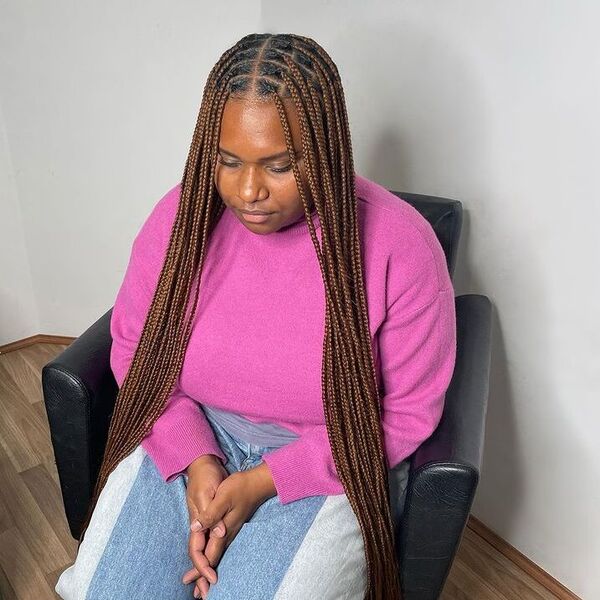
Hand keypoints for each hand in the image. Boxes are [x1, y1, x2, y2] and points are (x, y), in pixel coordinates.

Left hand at [184, 462, 276, 598]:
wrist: (258, 483)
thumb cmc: (240, 487)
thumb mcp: (223, 497)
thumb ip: (211, 513)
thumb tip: (196, 527)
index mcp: (223, 530)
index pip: (209, 555)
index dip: (200, 570)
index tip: (191, 582)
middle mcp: (227, 534)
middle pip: (213, 559)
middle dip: (203, 577)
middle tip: (196, 594)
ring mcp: (231, 530)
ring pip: (217, 554)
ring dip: (208, 569)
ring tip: (201, 583)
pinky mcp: (232, 525)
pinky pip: (220, 546)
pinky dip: (214, 557)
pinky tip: (212, 557)